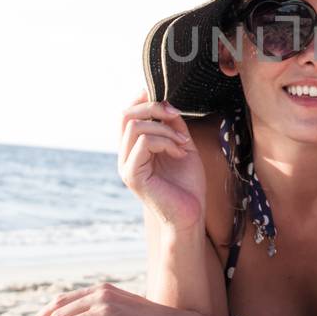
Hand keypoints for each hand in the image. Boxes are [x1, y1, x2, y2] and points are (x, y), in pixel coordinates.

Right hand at [119, 90, 203, 230]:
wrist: (191, 215)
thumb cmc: (188, 184)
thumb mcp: (182, 145)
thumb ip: (172, 125)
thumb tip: (166, 102)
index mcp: (133, 148)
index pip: (126, 114)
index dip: (142, 100)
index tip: (168, 103)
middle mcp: (125, 156)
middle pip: (126, 115)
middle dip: (153, 108)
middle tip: (176, 116)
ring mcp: (125, 166)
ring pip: (135, 126)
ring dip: (164, 129)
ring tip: (182, 143)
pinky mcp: (132, 175)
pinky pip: (144, 142)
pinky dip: (166, 141)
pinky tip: (179, 153)